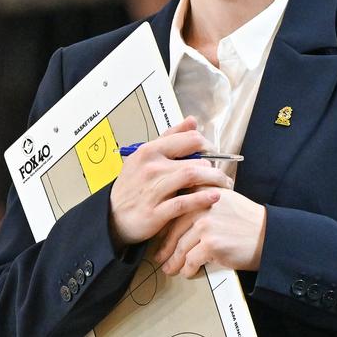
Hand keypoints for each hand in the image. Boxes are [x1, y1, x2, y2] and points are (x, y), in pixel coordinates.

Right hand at [107, 117, 232, 246]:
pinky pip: (184, 203)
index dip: (207, 147)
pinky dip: (203, 199)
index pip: (189, 139)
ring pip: (192, 177)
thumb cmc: (133, 186)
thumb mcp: (145, 156)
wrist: (112, 216)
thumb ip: (170, 137)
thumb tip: (192, 120)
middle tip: (223, 175)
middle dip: (215, 168)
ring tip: (224, 185)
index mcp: (149, 151)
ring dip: (214, 181)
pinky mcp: (155, 212)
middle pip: (196, 160)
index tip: (214, 155)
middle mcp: (150, 167)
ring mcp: (152, 190)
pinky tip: (214, 197)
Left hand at [152, 189, 267, 276]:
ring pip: (180, 248)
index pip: (174, 209)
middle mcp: (201, 205)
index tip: (158, 237)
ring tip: (169, 269)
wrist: (268, 236)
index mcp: (202, 192)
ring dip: (173, 262)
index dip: (163, 226)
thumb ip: (202, 201)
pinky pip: (191, 260)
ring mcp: (205, 225)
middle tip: (160, 257)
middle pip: (174, 230)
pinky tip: (187, 272)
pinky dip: (187, 269)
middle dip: (165, 247)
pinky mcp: (210, 244)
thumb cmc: (247, 222)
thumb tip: (178, 215)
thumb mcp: (224, 200)